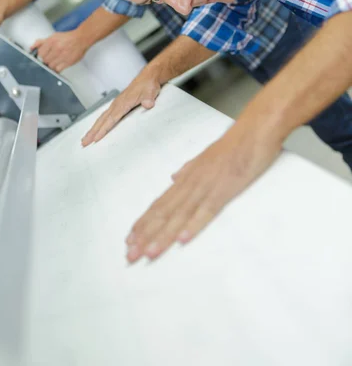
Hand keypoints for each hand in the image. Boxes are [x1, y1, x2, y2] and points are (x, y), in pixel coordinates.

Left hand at [31, 30, 87, 71]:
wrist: (81, 39)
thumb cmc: (68, 38)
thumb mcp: (53, 36)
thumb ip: (41, 42)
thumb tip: (32, 47)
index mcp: (51, 41)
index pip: (40, 53)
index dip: (41, 56)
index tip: (43, 56)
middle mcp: (56, 48)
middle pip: (45, 60)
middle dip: (46, 60)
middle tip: (50, 58)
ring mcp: (62, 56)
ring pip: (50, 66)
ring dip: (51, 65)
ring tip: (55, 61)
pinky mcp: (68, 62)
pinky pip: (58, 69)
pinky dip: (57, 68)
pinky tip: (59, 64)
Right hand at [81, 74, 161, 145]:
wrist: (148, 77)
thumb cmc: (148, 85)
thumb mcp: (150, 92)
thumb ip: (148, 99)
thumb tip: (148, 104)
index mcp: (123, 103)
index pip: (111, 119)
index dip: (103, 129)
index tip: (96, 138)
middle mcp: (117, 104)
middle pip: (102, 120)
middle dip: (92, 132)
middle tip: (84, 142)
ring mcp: (116, 104)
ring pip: (102, 118)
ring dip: (93, 129)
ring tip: (86, 139)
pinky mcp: (118, 105)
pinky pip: (106, 116)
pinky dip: (99, 124)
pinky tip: (96, 128)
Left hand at [125, 123, 280, 262]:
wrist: (254, 130)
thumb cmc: (233, 143)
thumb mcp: (206, 156)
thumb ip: (189, 169)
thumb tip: (173, 178)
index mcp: (187, 177)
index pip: (160, 203)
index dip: (145, 222)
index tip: (130, 239)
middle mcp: (191, 182)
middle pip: (164, 212)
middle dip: (146, 234)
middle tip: (130, 254)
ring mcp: (207, 185)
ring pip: (180, 214)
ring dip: (163, 235)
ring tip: (148, 252)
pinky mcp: (225, 189)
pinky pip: (207, 210)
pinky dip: (194, 224)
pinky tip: (182, 239)